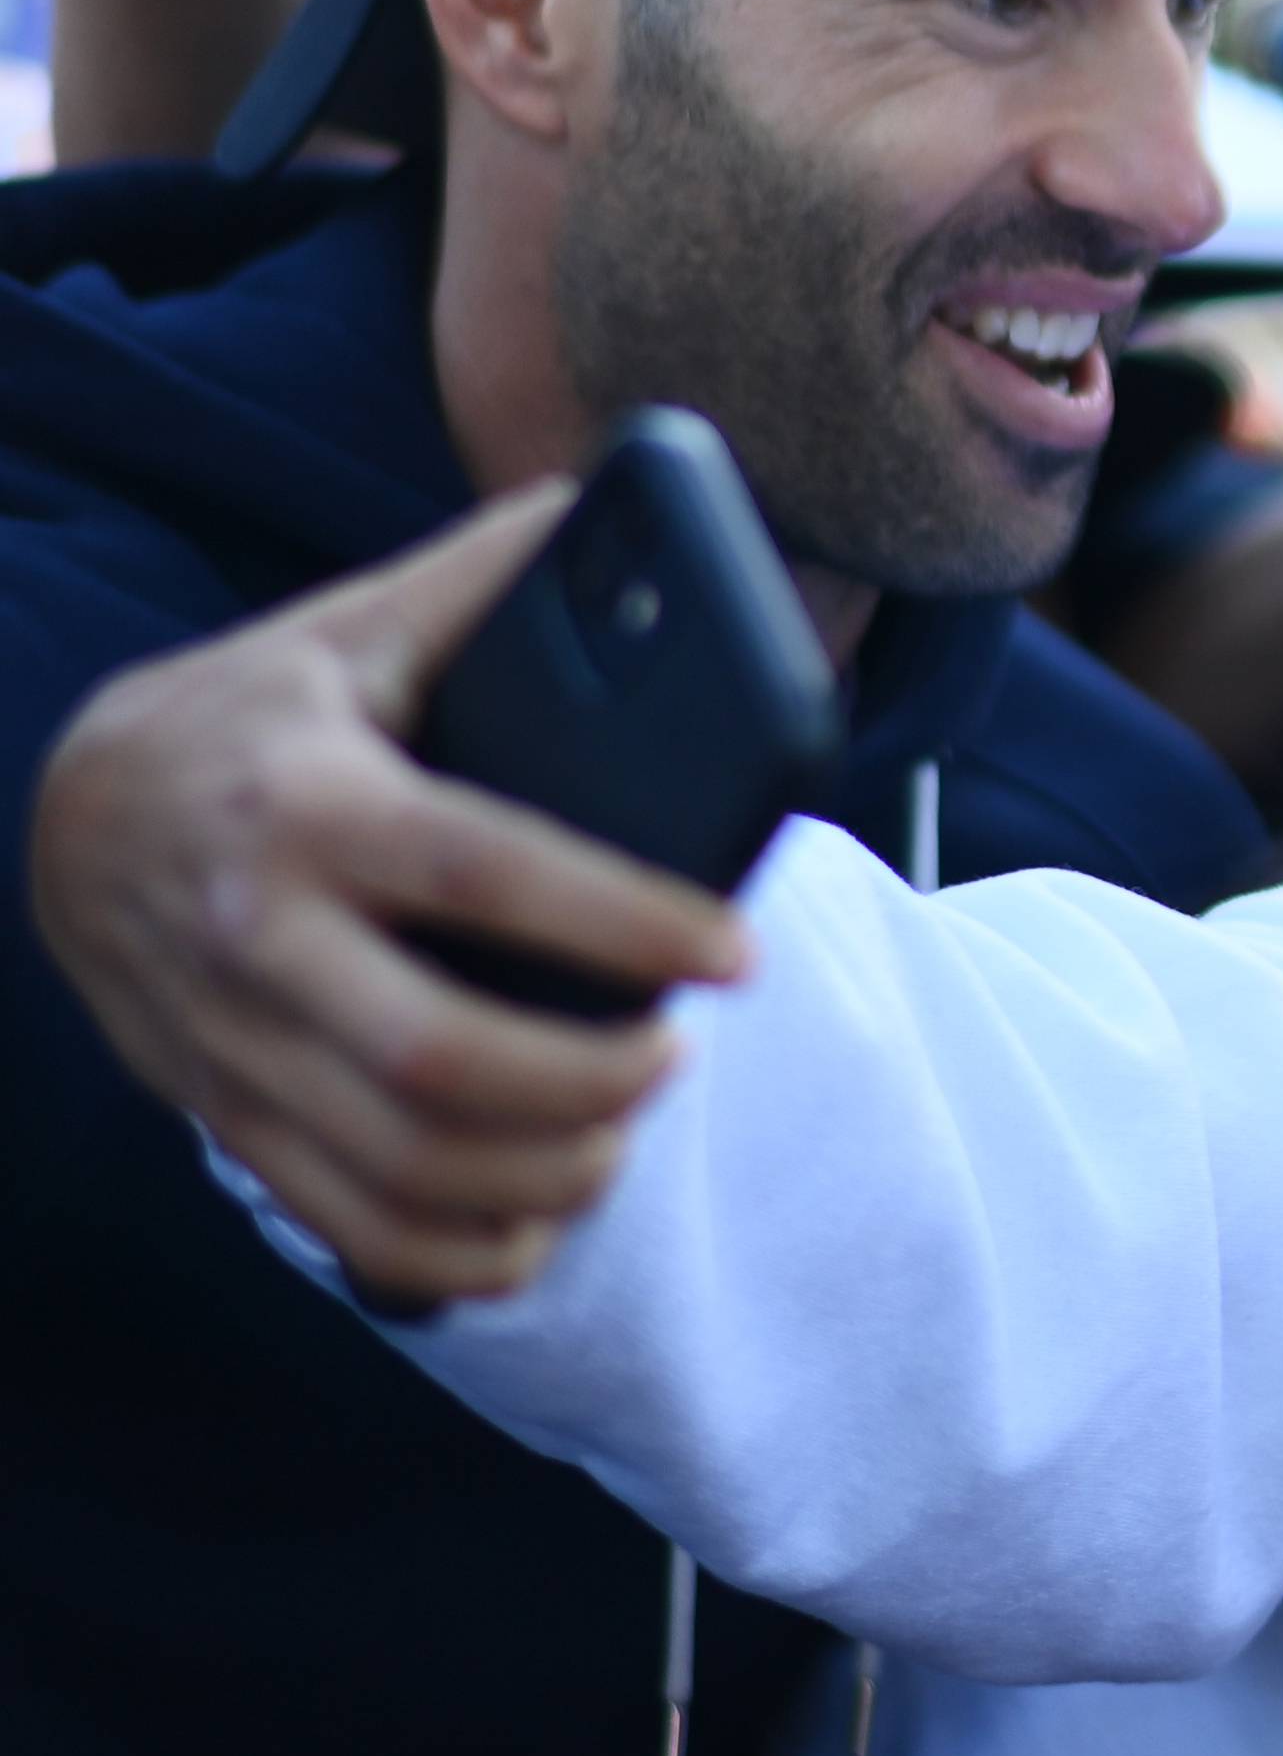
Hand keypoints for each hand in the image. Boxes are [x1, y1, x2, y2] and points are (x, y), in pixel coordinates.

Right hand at [31, 485, 753, 1303]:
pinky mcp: (221, 1109)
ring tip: (620, 1133)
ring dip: (537, 1171)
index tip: (733, 950)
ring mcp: (232, 1038)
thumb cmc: (261, 714)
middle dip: (584, 1081)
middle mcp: (261, 933)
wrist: (77, 809)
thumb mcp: (357, 627)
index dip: (625, 922)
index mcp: (314, 801)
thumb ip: (486, 576)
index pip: (488, 874)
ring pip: (394, 1156)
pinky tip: (533, 1228)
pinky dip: (448, 1250)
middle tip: (671, 1059)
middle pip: (437, 1053)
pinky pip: (336, 1216)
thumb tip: (621, 506)